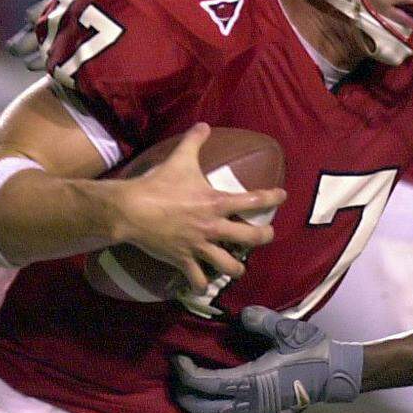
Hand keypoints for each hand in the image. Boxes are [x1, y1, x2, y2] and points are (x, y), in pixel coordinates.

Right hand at [108, 124, 285, 292]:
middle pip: (252, 238)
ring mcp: (199, 246)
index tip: (282, 196)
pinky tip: (203, 287)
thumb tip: (204, 125)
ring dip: (237, 268)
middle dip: (264, 237)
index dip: (273, 198)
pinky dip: (201, 285)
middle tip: (266, 235)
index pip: (255, 200)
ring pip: (229, 265)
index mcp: (217, 202)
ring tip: (238, 267)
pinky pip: (197, 280)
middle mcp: (214, 227)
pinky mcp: (183, 260)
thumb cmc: (158, 184)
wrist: (130, 210)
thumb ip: (194, 141)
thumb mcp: (179, 159)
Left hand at [172, 306, 363, 412]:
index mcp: (252, 381)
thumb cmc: (311, 352)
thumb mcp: (287, 330)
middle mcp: (250, 400)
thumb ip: (262, 321)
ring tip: (188, 389)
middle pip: (206, 408)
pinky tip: (211, 398)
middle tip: (177, 374)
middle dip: (186, 395)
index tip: (178, 359)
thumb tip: (241, 314)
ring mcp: (256, 409)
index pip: (208, 384)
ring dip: (197, 407)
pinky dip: (213, 411)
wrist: (334, 374)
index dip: (188, 374)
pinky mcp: (263, 411)